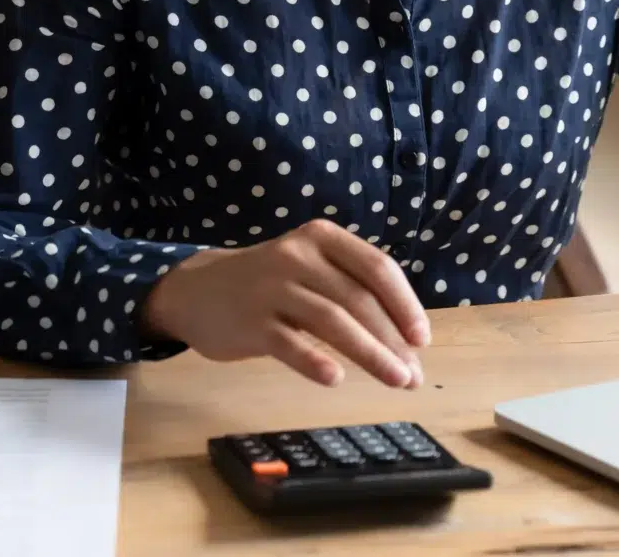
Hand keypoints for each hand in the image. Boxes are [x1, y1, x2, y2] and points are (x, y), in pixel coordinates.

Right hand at [142, 219, 430, 387]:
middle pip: (358, 299)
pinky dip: (314, 361)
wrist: (196, 290)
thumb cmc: (268, 284)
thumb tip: (405, 339)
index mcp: (322, 238)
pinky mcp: (250, 321)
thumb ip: (350, 289)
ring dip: (370, 354)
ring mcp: (272, 287)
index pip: (377, 268)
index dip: (405, 304)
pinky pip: (289, 343)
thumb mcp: (309, 268)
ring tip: (395, 380)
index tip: (421, 339)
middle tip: (413, 375)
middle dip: (393, 340)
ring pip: (332, 321)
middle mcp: (298, 256)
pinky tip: (336, 379)